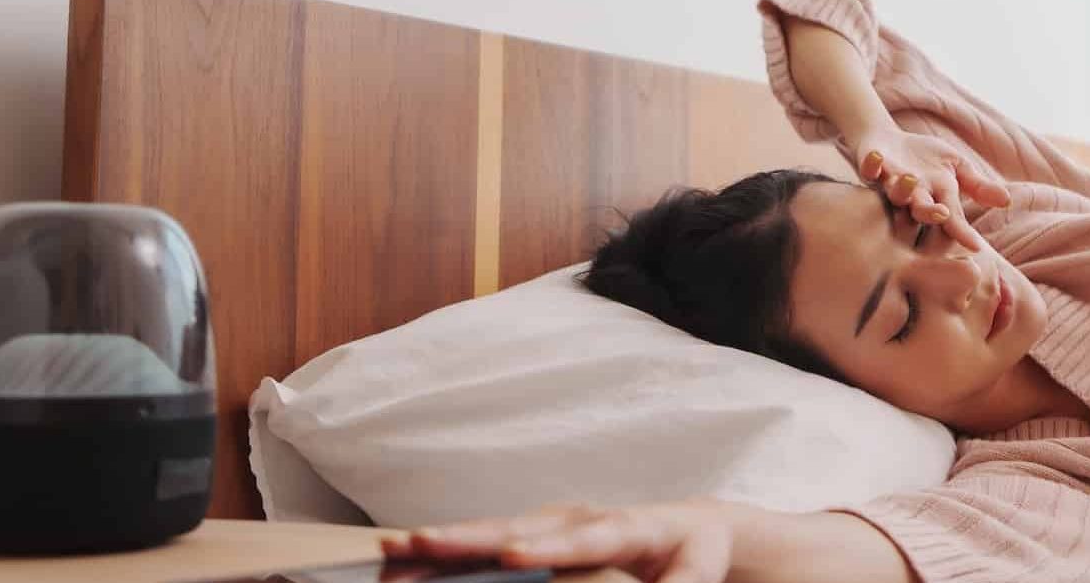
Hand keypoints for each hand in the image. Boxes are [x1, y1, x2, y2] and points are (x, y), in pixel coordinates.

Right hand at [382, 501, 732, 582]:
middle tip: (418, 542)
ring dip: (442, 543)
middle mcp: (578, 518)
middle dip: (468, 537)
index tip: (513, 556)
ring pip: (490, 532)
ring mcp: (551, 523)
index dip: (548, 548)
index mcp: (624, 526)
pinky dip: (446, 554)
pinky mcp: (535, 533)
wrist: (687, 526)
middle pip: (518, 527)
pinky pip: (486, 544)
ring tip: (392, 553)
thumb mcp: (697, 570)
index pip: (584, 538)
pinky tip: (405, 564)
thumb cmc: (692, 553)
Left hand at [849, 127, 1009, 251]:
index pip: (952, 218)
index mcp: (936, 198)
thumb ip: (977, 185)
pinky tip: (878, 158)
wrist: (888, 141)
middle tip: (941, 214)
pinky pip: (870, 169)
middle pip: (921, 210)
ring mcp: (891, 183)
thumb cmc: (925, 158)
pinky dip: (873, 165)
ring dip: (903, 188)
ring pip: (896, 192)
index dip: (962, 231)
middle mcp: (913, 196)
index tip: (976, 246)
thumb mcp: (956, 166)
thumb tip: (1006, 200)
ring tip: (912, 179)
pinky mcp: (872, 168)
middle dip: (930, 212)